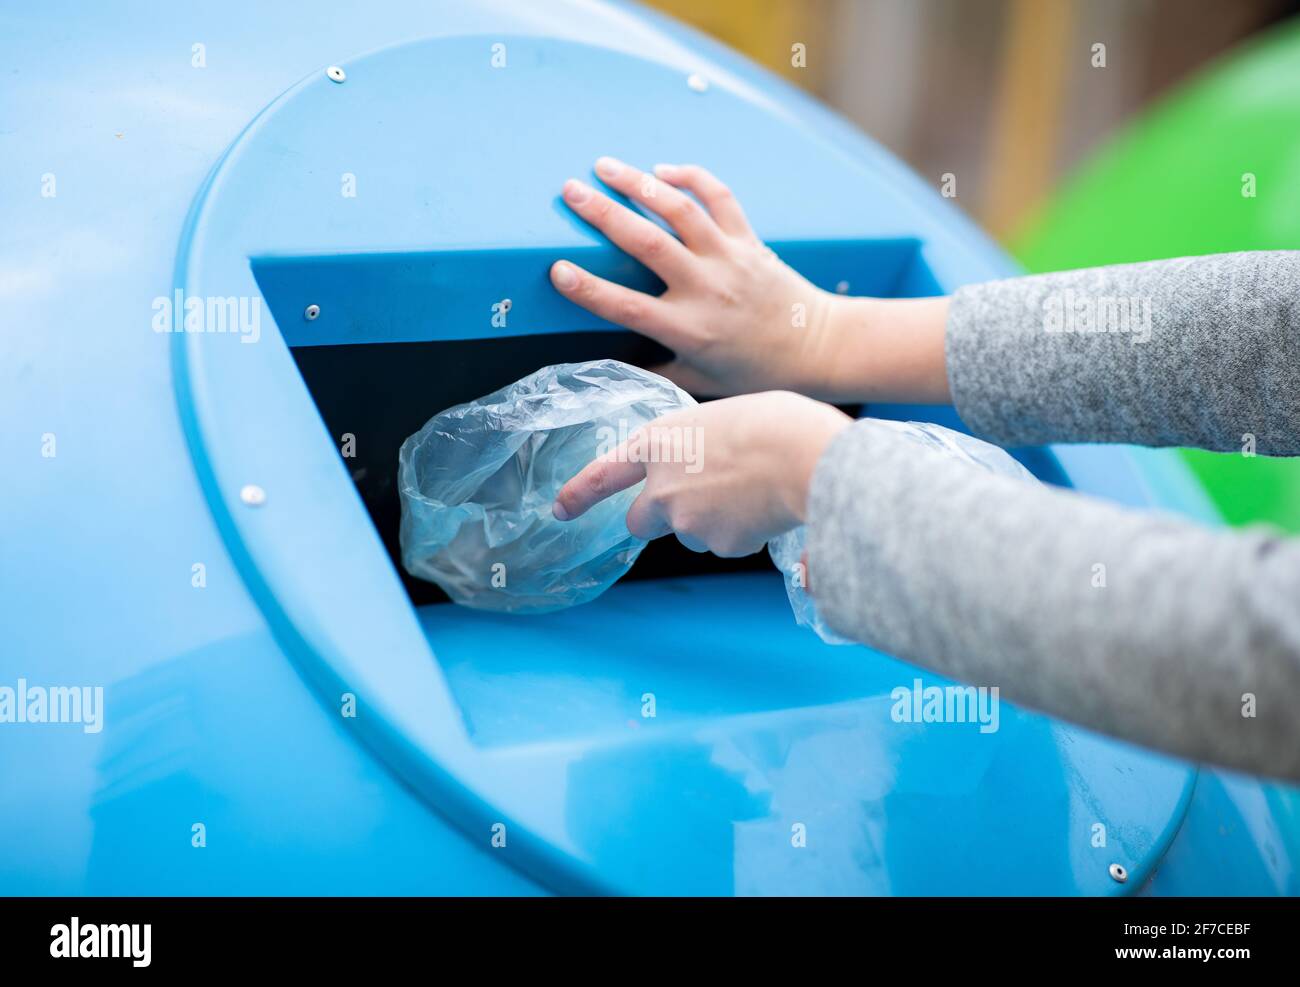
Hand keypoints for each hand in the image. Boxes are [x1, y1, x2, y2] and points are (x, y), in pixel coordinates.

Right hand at [549, 158, 839, 396]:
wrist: (817, 348)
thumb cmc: (756, 371)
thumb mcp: (703, 382)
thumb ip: (660, 371)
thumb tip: (620, 365)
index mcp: (688, 329)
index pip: (627, 307)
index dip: (589, 289)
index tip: (558, 270)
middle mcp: (705, 289)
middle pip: (646, 243)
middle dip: (603, 213)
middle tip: (569, 191)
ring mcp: (729, 259)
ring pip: (678, 209)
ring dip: (638, 182)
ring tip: (604, 166)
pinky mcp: (749, 240)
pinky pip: (718, 197)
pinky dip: (690, 177)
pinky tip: (662, 169)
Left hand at [553, 391, 851, 557]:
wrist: (805, 455)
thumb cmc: (775, 423)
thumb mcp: (722, 419)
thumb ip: (701, 448)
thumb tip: (712, 472)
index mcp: (659, 442)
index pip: (604, 472)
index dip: (580, 494)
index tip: (561, 508)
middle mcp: (662, 485)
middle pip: (640, 520)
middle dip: (658, 519)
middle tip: (694, 505)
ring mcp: (686, 519)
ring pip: (692, 532)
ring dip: (712, 522)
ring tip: (753, 493)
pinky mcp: (718, 544)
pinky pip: (729, 543)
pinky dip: (744, 533)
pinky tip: (767, 508)